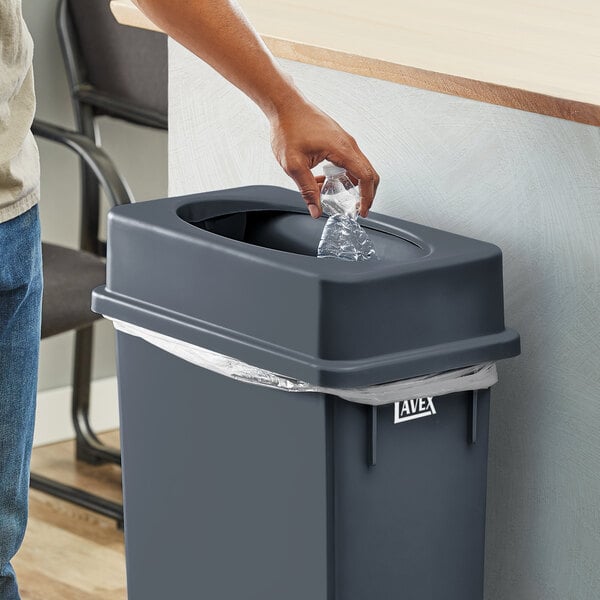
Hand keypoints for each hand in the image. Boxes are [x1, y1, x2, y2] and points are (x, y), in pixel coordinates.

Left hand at [269, 98, 378, 218]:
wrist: (285, 105)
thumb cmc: (288, 127)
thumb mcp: (293, 165)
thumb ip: (306, 190)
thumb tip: (316, 210)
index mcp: (342, 149)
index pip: (366, 176)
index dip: (367, 197)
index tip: (362, 211)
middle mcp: (348, 144)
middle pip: (368, 172)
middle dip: (366, 193)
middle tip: (356, 209)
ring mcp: (344, 141)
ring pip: (358, 167)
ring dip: (351, 184)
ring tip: (334, 196)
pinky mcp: (338, 140)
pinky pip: (348, 161)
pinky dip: (343, 175)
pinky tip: (324, 181)